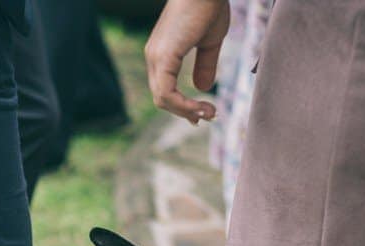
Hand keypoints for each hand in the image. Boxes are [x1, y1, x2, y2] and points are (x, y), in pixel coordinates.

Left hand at [144, 0, 229, 123]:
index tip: (204, 111)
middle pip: (162, 98)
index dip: (182, 105)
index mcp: (162, 54)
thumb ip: (205, 65)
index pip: (164, 89)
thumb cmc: (210, 6)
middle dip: (185, 112)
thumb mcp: (210, 41)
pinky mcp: (162, 56)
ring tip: (209, 113)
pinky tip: (200, 108)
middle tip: (210, 116)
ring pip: (162, 99)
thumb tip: (202, 88)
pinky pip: (166, 93)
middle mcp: (154, 56)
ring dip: (186, 111)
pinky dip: (183, 105)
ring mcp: (155, 56)